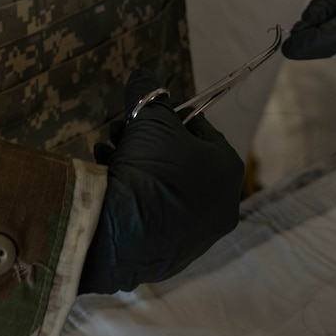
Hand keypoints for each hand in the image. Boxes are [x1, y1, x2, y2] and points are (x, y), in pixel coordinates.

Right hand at [78, 71, 244, 294]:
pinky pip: (153, 218)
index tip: (144, 115)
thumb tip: (144, 76)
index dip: (170, 119)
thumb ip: (149, 94)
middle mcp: (222, 207)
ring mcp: (197, 238)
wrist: (120, 232)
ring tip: (106, 155)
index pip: (202, 132)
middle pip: (181, 163)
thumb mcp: (149, 118)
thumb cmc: (148, 168)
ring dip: (135, 168)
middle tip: (120, 132)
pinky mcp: (171, 259)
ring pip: (165, 189)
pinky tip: (108, 186)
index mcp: (229, 170)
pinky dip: (132, 199)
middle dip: (148, 143)